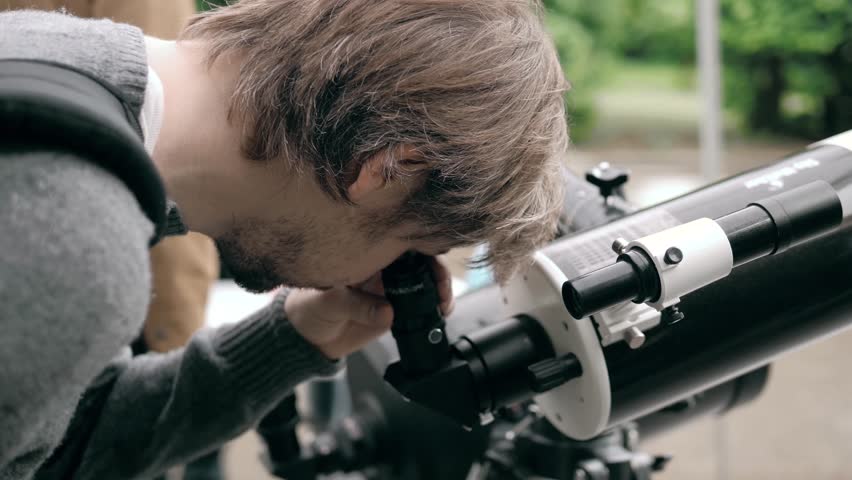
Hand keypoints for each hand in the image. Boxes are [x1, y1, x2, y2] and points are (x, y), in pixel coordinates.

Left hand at [285, 256, 453, 359]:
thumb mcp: (327, 302)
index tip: (432, 257)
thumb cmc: (309, 308)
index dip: (418, 246)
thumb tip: (387, 311)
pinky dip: (434, 307)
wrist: (309, 338)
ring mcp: (391, 288)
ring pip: (424, 282)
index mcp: (364, 254)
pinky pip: (421, 306)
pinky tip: (439, 312)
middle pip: (418, 260)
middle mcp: (382, 268)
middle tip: (442, 285)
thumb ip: (356, 305)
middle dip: (435, 269)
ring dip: (440, 289)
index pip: (396, 243)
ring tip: (443, 302)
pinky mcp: (396, 309)